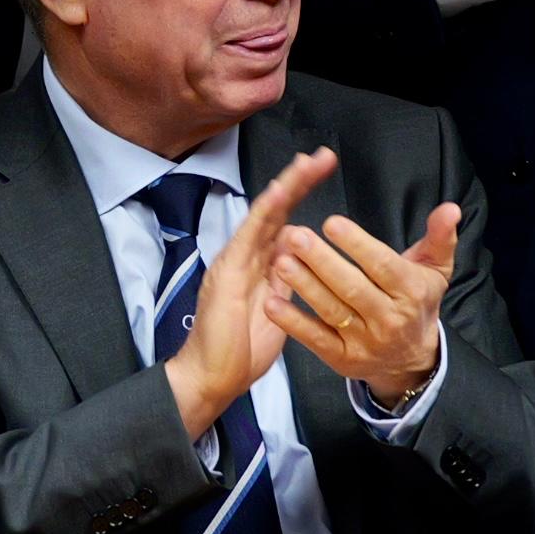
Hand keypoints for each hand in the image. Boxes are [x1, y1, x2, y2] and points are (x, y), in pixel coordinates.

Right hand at [163, 149, 324, 441]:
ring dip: (286, 187)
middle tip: (323, 156)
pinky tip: (280, 191)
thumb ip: (289, 283)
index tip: (322, 172)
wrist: (212, 377)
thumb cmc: (241, 350)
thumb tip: (304, 259)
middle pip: (276, 210)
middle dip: (299, 180)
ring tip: (307, 163)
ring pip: (263, 215)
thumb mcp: (279, 311)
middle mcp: (245, 256)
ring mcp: (234, 261)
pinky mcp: (228, 272)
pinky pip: (249, 236)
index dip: (302, 195)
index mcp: (259, 265)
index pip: (284, 221)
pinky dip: (265, 211)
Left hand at [273, 200, 459, 399]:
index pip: (382, 266)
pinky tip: (273, 302)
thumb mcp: (434, 269)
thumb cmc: (417, 302)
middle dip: (322, 261)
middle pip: (352, 287)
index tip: (332, 223)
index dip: (357, 245)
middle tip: (295, 236)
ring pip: (331, 310)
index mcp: (411, 292)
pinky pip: (315, 339)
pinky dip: (293, 322)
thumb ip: (439, 237)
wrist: (411, 359)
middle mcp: (389, 319)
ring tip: (281, 261)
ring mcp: (365, 342)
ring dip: (304, 286)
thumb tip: (450, 208)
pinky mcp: (343, 359)